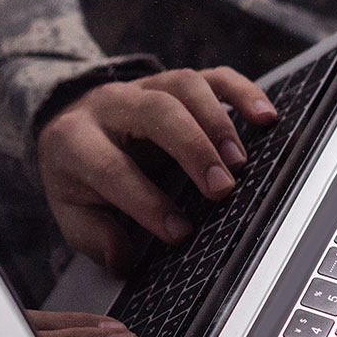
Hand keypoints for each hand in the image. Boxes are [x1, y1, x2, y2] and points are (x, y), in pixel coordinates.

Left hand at [36, 67, 276, 273]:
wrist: (73, 128)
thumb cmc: (79, 174)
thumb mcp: (70, 210)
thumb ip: (94, 236)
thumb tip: (123, 259)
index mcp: (74, 139)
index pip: (113, 167)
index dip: (147, 202)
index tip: (179, 233)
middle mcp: (111, 105)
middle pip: (156, 112)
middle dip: (193, 149)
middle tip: (221, 188)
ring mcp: (147, 87)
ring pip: (186, 86)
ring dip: (219, 123)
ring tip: (240, 161)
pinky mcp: (177, 82)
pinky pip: (214, 77)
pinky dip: (244, 93)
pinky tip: (265, 117)